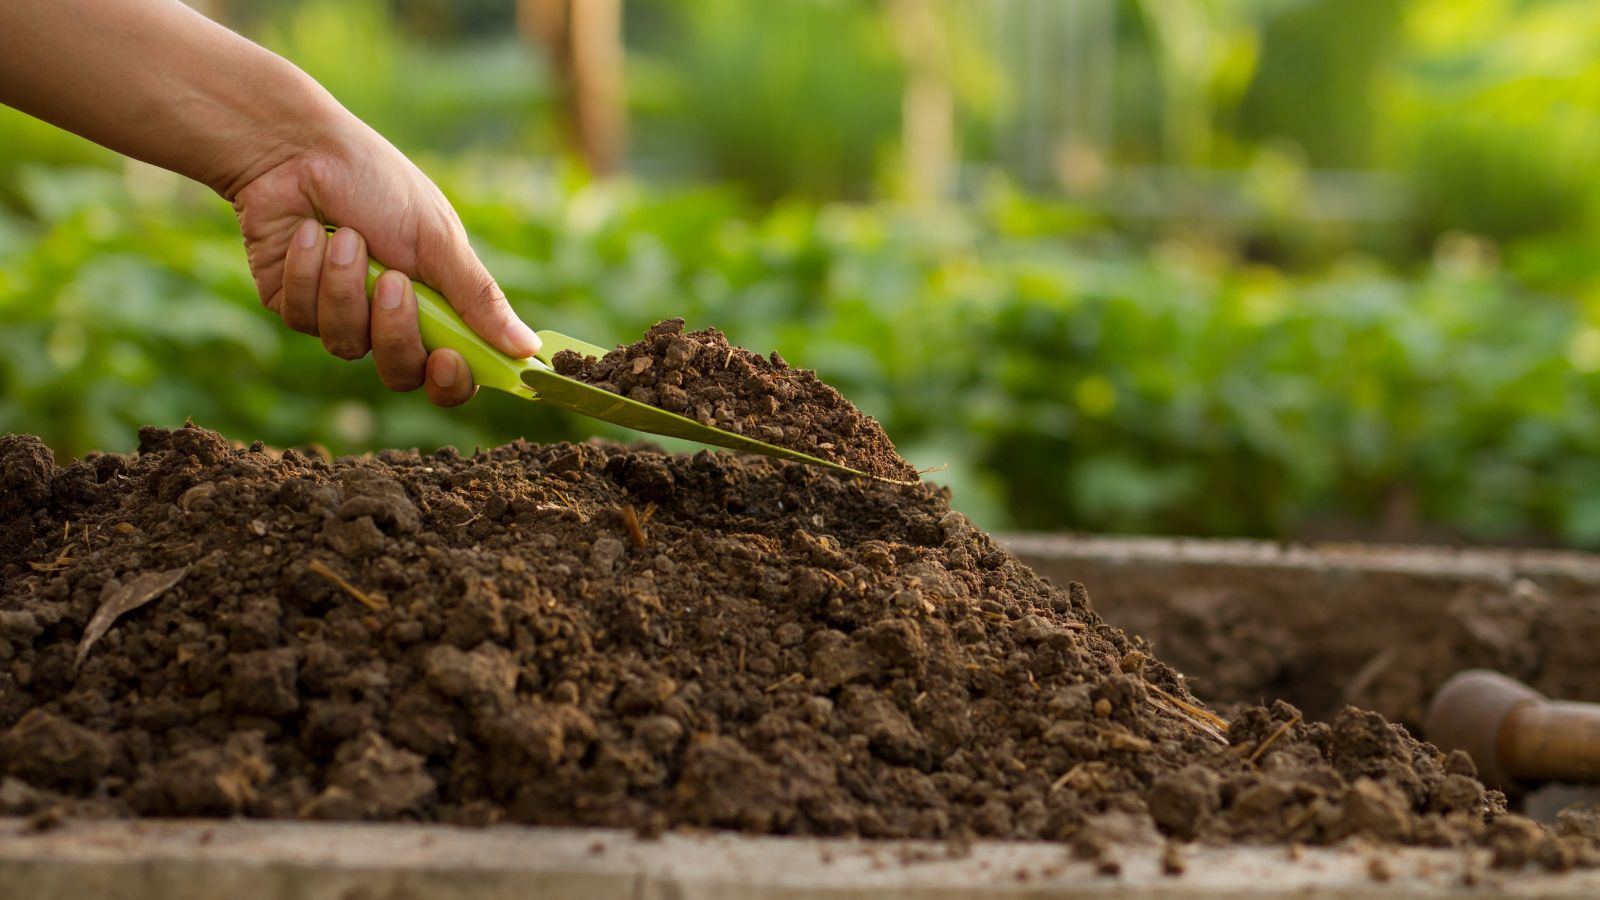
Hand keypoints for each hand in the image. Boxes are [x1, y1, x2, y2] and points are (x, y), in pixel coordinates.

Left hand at [231, 118, 540, 405]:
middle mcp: (389, 318)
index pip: (453, 371)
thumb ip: (478, 297)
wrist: (296, 149)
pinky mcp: (293, 305)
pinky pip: (304, 318)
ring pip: (346, 345)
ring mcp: (339, 315)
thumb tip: (529, 349)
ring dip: (345, 287)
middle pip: (400, 372)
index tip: (447, 360)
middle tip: (393, 282)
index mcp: (437, 304)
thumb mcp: (438, 239)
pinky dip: (308, 273)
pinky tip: (308, 233)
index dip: (451, 381)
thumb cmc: (377, 183)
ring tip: (345, 235)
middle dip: (395, 330)